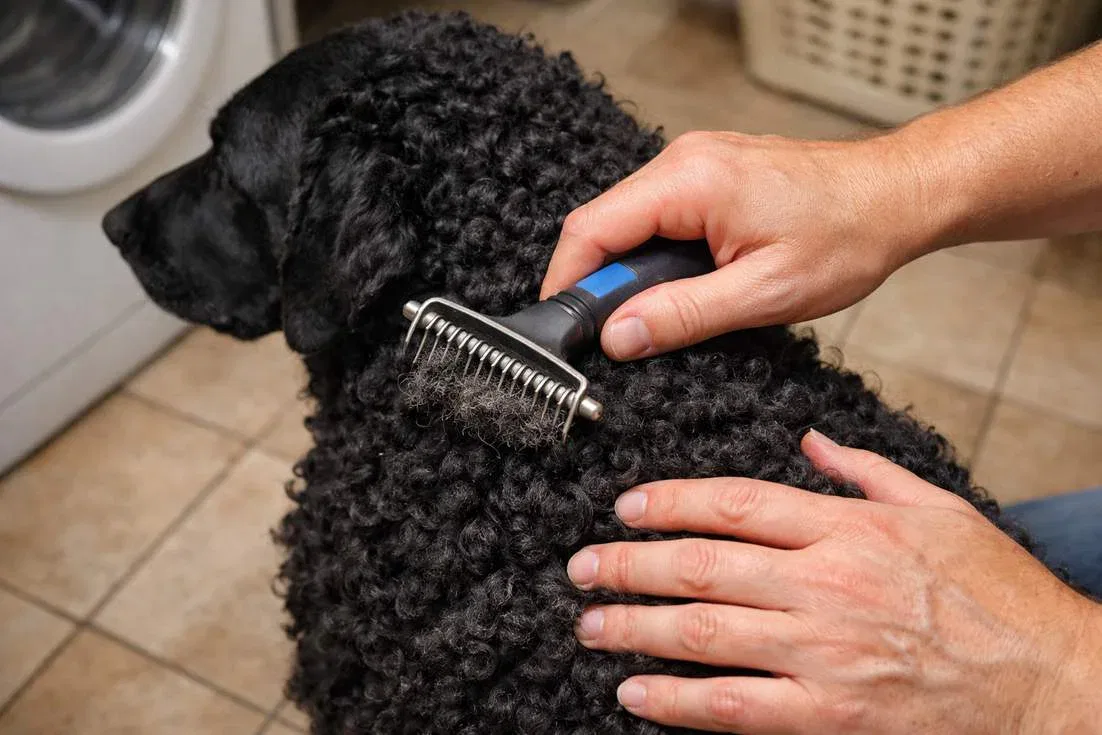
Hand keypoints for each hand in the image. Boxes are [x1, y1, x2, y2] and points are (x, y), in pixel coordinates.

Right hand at [540, 131, 939, 360]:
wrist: (897, 195)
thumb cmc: (847, 237)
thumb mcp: (762, 294)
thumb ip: (682, 315)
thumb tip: (617, 337)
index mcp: (690, 181)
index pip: (591, 230)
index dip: (568, 283)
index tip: (566, 329)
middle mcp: (683, 159)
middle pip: (603, 223)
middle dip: (599, 281)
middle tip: (618, 335)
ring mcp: (695, 160)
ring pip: (628, 220)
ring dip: (629, 269)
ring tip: (655, 314)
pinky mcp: (708, 172)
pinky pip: (656, 213)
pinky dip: (653, 253)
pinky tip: (679, 284)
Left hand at [567, 430, 1101, 733]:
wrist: (1052, 684)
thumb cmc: (998, 596)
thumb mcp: (938, 509)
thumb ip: (865, 471)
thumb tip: (810, 441)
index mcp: (847, 529)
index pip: (734, 503)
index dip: (669, 502)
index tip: (627, 506)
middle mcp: (825, 585)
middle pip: (702, 566)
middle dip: (629, 564)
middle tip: (583, 567)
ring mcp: (824, 653)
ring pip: (704, 633)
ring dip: (635, 627)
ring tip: (591, 624)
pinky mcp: (830, 714)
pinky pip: (735, 706)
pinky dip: (677, 700)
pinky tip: (636, 691)